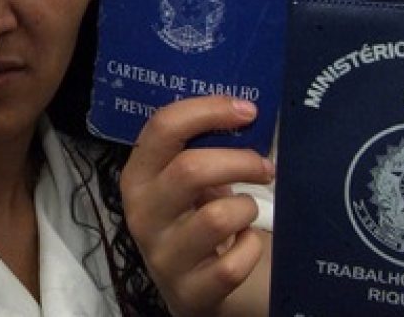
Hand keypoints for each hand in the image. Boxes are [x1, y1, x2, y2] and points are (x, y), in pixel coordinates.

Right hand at [121, 96, 273, 316]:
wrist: (195, 286)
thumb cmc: (197, 216)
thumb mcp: (188, 181)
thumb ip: (203, 148)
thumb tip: (247, 111)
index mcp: (138, 175)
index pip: (163, 127)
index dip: (208, 111)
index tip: (248, 110)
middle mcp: (142, 213)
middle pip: (190, 169)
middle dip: (240, 162)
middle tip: (265, 167)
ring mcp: (162, 256)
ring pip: (217, 217)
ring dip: (246, 208)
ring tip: (249, 211)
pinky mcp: (189, 293)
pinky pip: (233, 264)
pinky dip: (251, 250)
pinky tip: (246, 245)